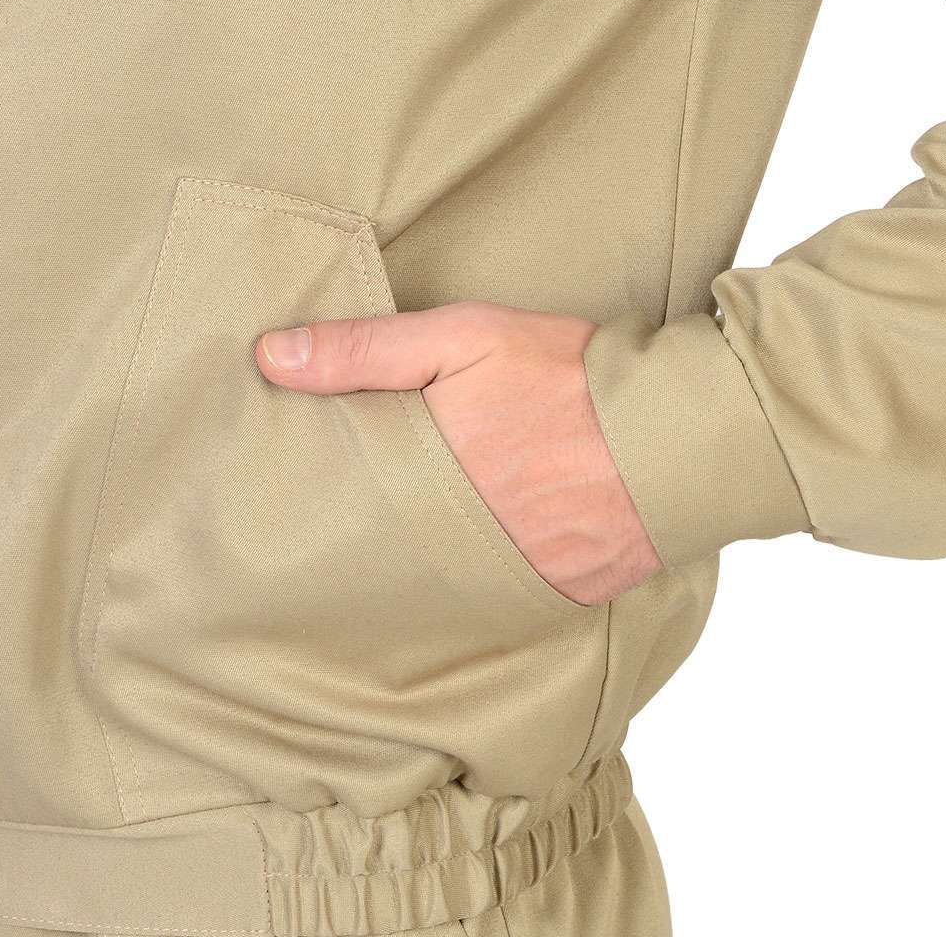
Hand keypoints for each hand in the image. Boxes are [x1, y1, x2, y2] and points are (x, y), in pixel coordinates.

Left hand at [256, 301, 661, 605]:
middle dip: (353, 550)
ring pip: (429, 590)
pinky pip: (490, 606)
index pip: (337, 508)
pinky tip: (463, 566)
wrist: (678, 435)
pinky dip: (472, 586)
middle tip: (316, 546)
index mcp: (422, 482)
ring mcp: (503, 584)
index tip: (271, 508)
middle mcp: (452, 547)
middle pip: (375, 561)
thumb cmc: (570, 378)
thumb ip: (367, 349)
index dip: (307, 508)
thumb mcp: (466, 338)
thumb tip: (268, 356)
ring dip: (410, 572)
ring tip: (387, 556)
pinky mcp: (552, 601)